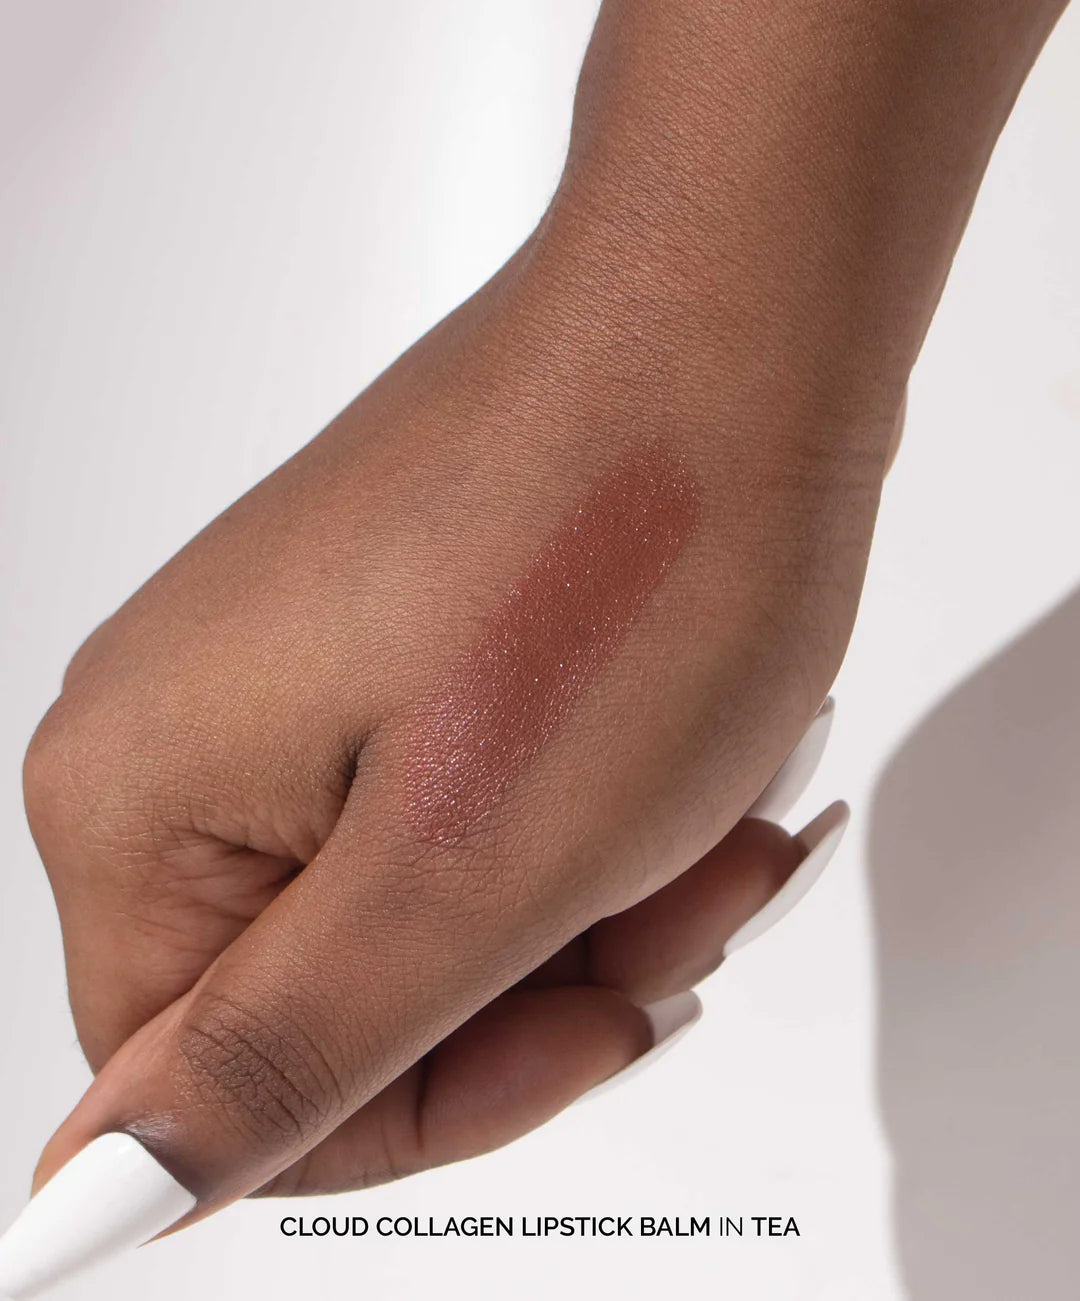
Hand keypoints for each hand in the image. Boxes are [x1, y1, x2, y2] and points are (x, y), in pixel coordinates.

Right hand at [21, 221, 878, 1220]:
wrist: (730, 322)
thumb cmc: (626, 550)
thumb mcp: (462, 874)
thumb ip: (273, 1059)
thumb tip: (83, 1204)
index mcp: (140, 793)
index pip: (220, 1092)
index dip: (431, 1099)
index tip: (582, 1026)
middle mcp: (192, 725)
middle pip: (348, 990)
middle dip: (541, 978)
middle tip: (676, 902)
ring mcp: (300, 670)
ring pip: (440, 901)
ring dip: (594, 894)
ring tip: (711, 809)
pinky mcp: (399, 637)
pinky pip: (483, 804)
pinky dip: (601, 817)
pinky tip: (692, 763)